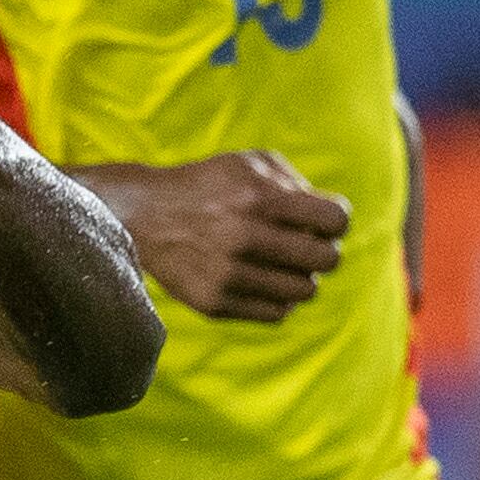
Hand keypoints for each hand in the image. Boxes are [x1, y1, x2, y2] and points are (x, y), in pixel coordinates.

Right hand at [80, 150, 350, 321]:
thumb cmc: (208, 186)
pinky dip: (278, 299)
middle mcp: (245, 236)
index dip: (336, 222)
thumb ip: (296, 184)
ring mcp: (229, 274)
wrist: (143, 214)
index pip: (335, 221)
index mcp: (260, 197)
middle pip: (327, 260)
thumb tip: (333, 222)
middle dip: (324, 252)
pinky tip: (263, 282)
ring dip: (301, 278)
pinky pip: (276, 313)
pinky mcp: (214, 303)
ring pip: (305, 291)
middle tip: (306, 247)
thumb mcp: (249, 165)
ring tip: (282, 265)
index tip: (322, 223)